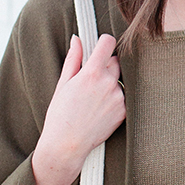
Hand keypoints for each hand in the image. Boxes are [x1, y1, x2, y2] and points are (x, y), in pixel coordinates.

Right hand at [31, 34, 125, 184]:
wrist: (67, 144)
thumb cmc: (60, 115)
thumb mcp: (63, 84)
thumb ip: (73, 59)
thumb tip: (77, 39)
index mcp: (92, 73)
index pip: (108, 43)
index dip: (104, 41)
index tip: (100, 45)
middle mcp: (108, 83)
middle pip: (116, 61)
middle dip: (106, 65)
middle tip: (91, 79)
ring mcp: (118, 98)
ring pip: (120, 80)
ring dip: (111, 83)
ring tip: (94, 99)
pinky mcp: (124, 111)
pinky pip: (123, 96)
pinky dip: (115, 99)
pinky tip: (100, 109)